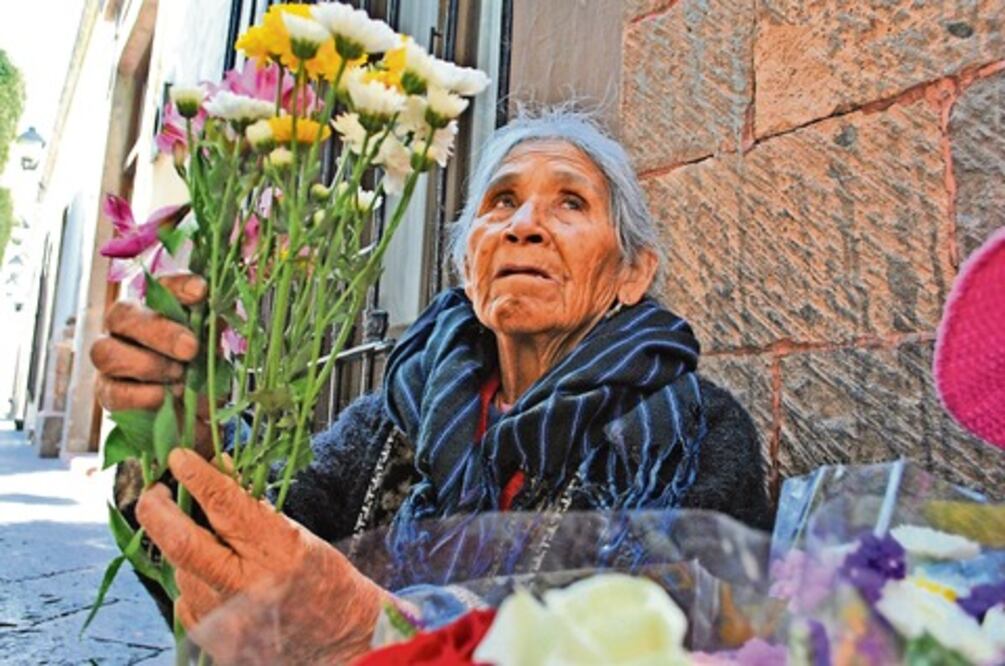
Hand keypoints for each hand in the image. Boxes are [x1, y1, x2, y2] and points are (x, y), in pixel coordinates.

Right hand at [91, 274, 212, 453]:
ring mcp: (111, 360)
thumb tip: (222, 310)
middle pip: (123, 314)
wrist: (194, 411)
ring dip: (147, 364)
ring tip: (178, 377)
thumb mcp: (212, 347)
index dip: (179, 286)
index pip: (161, 286)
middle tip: (190, 349)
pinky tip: (164, 397)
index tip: (201, 291)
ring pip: (107, 352)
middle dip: (158, 332)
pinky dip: (142, 395)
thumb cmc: (201, 370)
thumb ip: (213, 328)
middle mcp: (125, 327)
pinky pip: (113, 391)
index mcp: (156, 308)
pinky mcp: (108, 392)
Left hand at [137, 449, 388, 663]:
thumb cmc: (324, 580)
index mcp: (279, 554)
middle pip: (183, 544)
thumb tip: (217, 468)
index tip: (178, 458)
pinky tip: (214, 579)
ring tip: (208, 545)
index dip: (197, 478)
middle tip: (153, 493)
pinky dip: (193, 583)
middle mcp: (250, 588)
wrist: (340, 639)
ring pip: (182, 572)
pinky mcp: (215, 642)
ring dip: (185, 551)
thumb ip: (253, 506)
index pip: (226, 507)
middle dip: (157, 512)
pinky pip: (186, 601)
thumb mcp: (297, 535)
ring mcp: (229, 621)